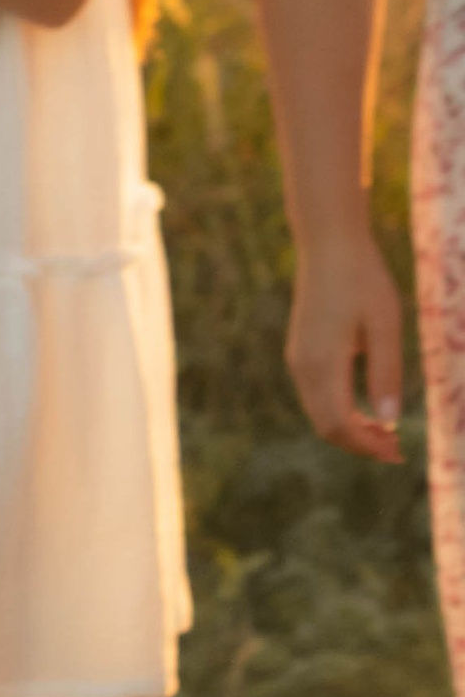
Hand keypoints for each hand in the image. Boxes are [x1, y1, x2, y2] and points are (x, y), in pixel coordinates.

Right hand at [286, 236, 405, 462]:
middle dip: (360, 444)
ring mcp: (298, 361)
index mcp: (323, 363)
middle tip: (396, 450)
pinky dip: (340, 412)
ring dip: (350, 430)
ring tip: (386, 434)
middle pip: (326, 426)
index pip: (340, 424)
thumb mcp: (385, 324)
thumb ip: (386, 373)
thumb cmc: (363, 279)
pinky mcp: (301, 353)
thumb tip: (389, 421)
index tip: (397, 453)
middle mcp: (303, 368)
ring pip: (319, 414)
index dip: (367, 445)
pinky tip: (366, 409)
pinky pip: (317, 397)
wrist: (328, 244)